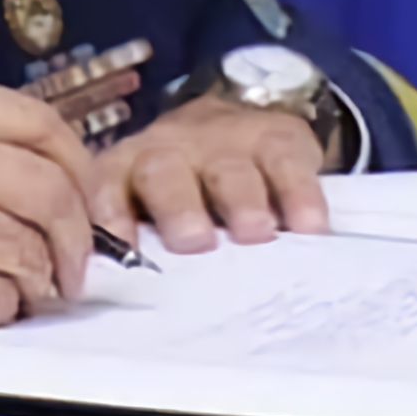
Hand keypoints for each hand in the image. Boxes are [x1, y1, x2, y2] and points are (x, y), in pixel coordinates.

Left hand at [91, 96, 328, 252]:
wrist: (234, 114)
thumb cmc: (183, 187)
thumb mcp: (151, 205)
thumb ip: (142, 244)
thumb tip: (130, 302)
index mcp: (127, 170)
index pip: (107, 189)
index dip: (111, 218)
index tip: (124, 256)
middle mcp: (170, 151)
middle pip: (164, 173)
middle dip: (177, 206)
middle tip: (194, 242)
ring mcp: (224, 142)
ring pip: (227, 168)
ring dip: (241, 201)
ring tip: (256, 234)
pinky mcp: (277, 138)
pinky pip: (287, 162)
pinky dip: (298, 195)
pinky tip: (310, 227)